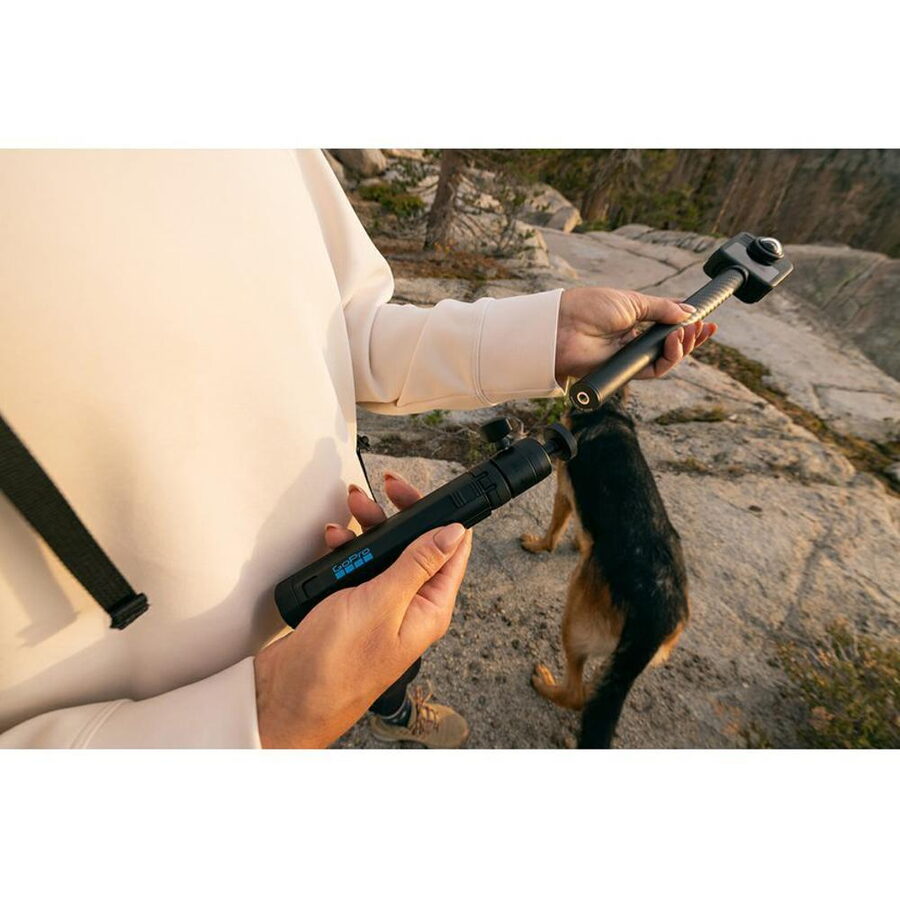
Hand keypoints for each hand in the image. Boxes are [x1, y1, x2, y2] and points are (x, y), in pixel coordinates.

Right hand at [254, 473, 471, 747]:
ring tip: (347, 513)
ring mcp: (381, 606)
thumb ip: (418, 564)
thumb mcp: (382, 604)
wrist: (286, 697)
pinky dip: (345, 549)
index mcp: (430, 608)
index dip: (438, 514)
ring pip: (384, 551)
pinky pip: (358, 566)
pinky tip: (330, 542)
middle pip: (416, 544)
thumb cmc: (337, 666)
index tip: (412, 491)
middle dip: (396, 514)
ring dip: (367, 527)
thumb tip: (454, 532)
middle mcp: (411, 606)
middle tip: (377, 491)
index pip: (451, 550)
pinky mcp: (353, 606)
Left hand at [555, 286, 716, 381]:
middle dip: (691, 337)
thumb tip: (688, 312)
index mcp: (635, 318)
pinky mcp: (626, 371)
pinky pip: (654, 370)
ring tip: (686, 333)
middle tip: (702, 327)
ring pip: (667, 358)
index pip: (668, 324)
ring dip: (683, 347)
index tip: (706, 319)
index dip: (688, 324)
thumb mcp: (632, 301)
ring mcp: (630, 355)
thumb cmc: (589, 308)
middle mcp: (634, 338)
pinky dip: (669, 358)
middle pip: (671, 344)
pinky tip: (674, 343)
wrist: (565, 326)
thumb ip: (662, 309)